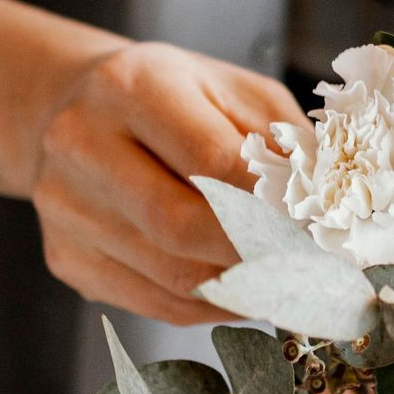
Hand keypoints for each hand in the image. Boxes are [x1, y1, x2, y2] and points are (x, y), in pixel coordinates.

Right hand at [34, 41, 306, 325]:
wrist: (76, 110)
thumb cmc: (173, 100)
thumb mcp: (234, 94)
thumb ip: (280, 145)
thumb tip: (326, 211)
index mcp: (133, 86)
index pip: (211, 161)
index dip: (271, 204)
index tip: (317, 229)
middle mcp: (84, 144)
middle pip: (181, 227)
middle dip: (256, 256)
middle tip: (307, 269)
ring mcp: (67, 208)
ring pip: (172, 277)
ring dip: (242, 290)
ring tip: (286, 284)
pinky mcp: (68, 258)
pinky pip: (156, 303)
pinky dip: (211, 306)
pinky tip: (242, 291)